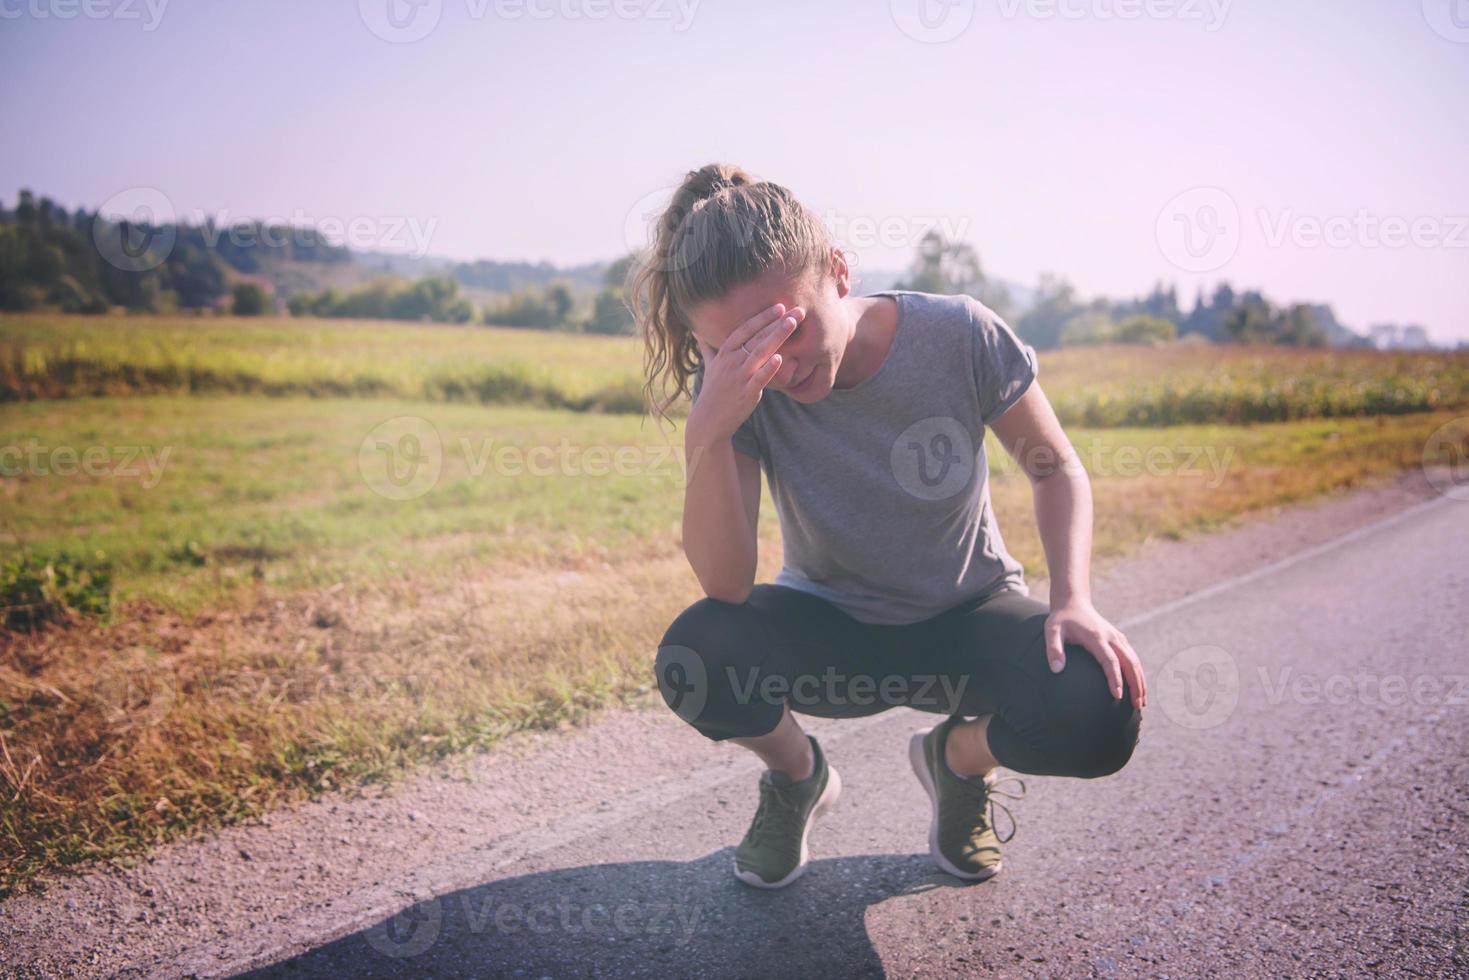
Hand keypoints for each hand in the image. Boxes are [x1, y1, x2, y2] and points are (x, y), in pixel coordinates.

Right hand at [687, 303, 802, 444]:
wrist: (709, 420)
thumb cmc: (713, 391)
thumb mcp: (708, 366)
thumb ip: (706, 346)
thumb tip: (696, 331)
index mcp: (724, 353)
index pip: (745, 329)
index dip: (762, 317)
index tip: (779, 307)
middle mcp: (731, 361)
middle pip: (757, 337)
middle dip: (777, 322)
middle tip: (797, 310)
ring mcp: (739, 377)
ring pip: (760, 352)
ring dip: (777, 336)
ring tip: (792, 324)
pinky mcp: (747, 393)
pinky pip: (759, 378)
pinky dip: (769, 368)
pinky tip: (780, 358)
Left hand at [1044, 599, 1147, 709]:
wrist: (1073, 603)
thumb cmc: (1061, 620)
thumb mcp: (1052, 631)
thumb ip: (1053, 649)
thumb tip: (1056, 670)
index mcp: (1096, 637)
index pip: (1110, 660)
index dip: (1115, 678)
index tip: (1117, 696)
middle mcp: (1111, 637)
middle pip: (1130, 663)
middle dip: (1135, 685)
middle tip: (1137, 706)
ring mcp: (1118, 638)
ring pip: (1135, 662)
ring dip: (1140, 682)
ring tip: (1141, 703)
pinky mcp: (1120, 640)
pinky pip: (1133, 659)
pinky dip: (1138, 674)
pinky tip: (1139, 689)